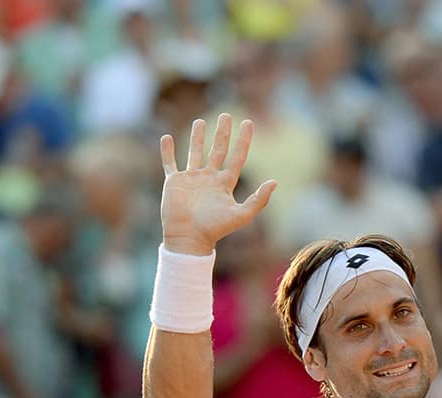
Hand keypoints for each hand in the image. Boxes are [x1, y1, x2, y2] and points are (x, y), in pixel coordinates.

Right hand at [160, 114, 277, 255]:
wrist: (189, 239)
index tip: (248, 123)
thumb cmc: (215, 229)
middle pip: (217, 150)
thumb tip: (275, 182)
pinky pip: (170, 163)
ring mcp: (191, 179)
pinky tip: (166, 137)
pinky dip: (167, 151)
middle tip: (226, 114)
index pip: (237, 157)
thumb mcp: (242, 215)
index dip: (243, 140)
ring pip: (194, 152)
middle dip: (222, 133)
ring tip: (200, 121)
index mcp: (225, 184)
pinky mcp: (173, 182)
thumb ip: (259, 200)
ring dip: (197, 137)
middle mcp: (209, 178)